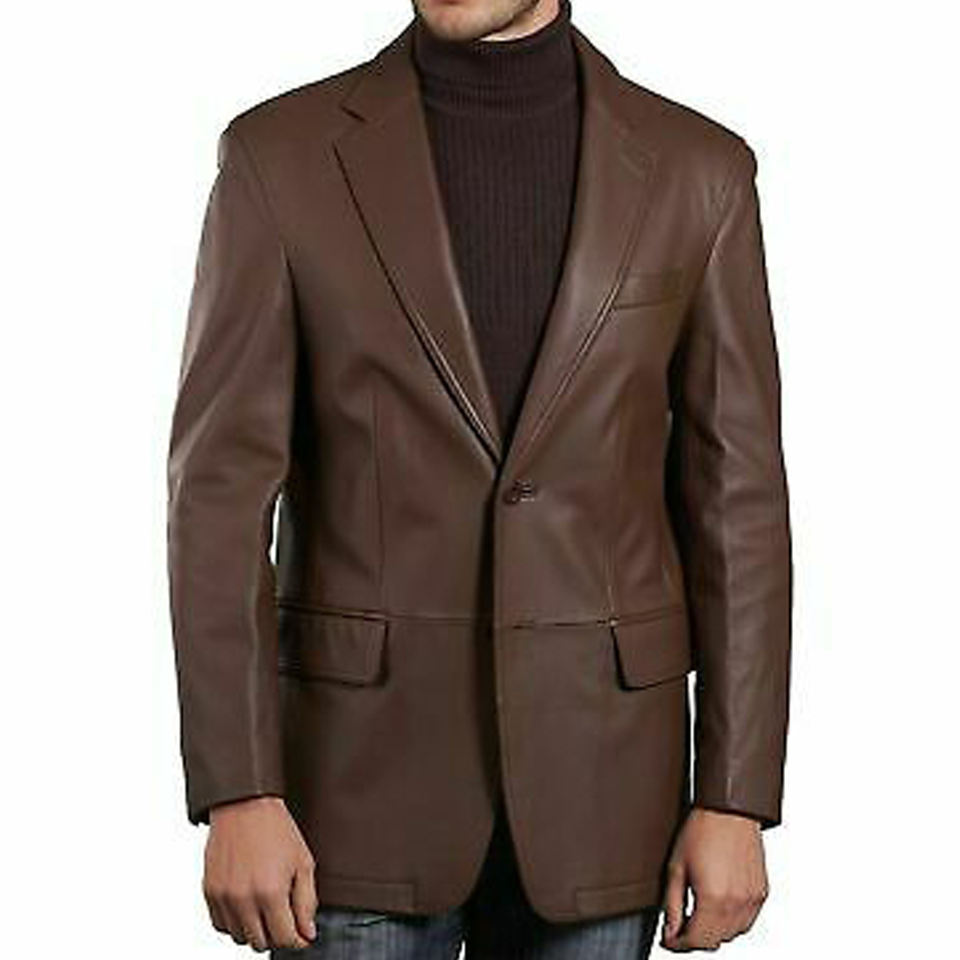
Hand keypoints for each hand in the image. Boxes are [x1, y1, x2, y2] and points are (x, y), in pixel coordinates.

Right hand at [203, 796, 317, 951]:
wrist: (244, 805)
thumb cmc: (276, 829)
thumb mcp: (303, 862)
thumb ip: (307, 902)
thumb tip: (307, 932)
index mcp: (270, 892)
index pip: (285, 938)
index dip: (297, 939)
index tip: (302, 933)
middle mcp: (243, 899)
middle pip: (261, 943)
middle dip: (277, 934)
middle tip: (285, 916)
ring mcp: (223, 897)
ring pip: (240, 938)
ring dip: (255, 929)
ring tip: (265, 906)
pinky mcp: (209, 892)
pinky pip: (220, 925)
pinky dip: (235, 922)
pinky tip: (247, 904)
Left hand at [660, 807, 767, 951]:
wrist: (729, 810)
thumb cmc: (702, 830)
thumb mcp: (676, 868)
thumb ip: (672, 906)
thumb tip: (670, 932)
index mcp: (713, 899)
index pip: (695, 941)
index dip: (677, 943)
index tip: (668, 939)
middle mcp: (737, 904)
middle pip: (714, 942)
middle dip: (694, 939)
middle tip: (679, 927)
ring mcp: (752, 900)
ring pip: (732, 935)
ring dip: (714, 932)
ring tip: (697, 914)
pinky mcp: (761, 893)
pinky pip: (746, 922)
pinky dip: (732, 922)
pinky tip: (718, 906)